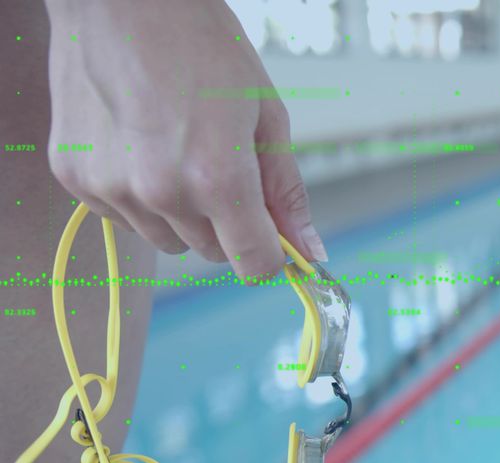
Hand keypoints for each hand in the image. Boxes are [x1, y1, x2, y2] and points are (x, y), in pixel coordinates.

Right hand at [44, 0, 327, 281]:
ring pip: (165, 238)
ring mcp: (111, 186)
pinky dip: (138, 192)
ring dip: (181, 211)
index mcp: (217, 178)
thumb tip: (309, 249)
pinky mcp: (75, 176)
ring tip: (177, 146)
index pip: (253, 264)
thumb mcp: (265, 115)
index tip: (272, 236)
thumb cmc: (201, 45)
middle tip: (222, 164)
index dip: (270, 253)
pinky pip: (123, 216)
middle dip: (227, 223)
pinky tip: (141, 141)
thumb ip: (285, 191)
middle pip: (210, 252)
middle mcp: (160, 191)